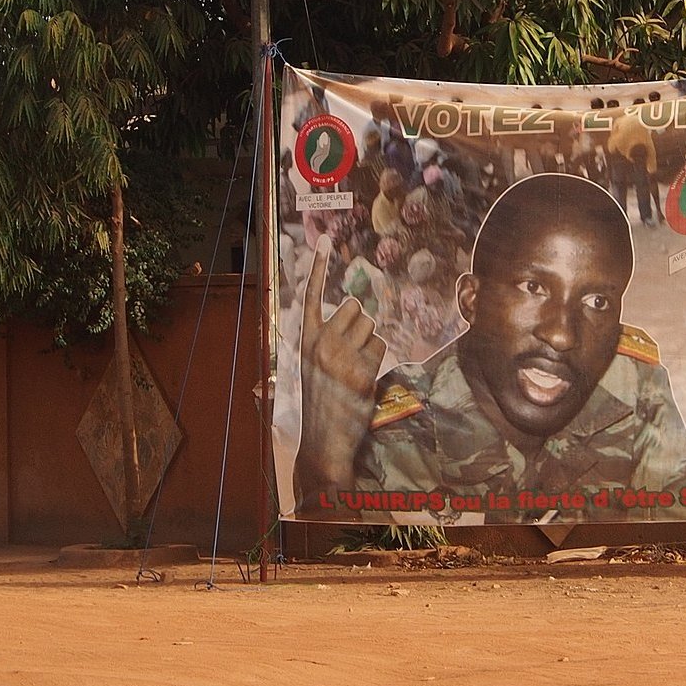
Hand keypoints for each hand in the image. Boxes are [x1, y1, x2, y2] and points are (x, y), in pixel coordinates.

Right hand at [293, 240, 385, 502]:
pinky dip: (378, 361)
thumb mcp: (311, 369)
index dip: (317, 270)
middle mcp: (320, 344)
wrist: (323, 441)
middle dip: (361, 325)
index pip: (311, 297)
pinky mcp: (360, 370)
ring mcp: (340, 356)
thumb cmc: (320, 405)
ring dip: (371, 345)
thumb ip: (323, 344)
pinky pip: (380, 349)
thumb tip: (350, 316)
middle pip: (355, 308)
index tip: (323, 243)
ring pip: (372, 328)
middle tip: (354, 353)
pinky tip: (365, 380)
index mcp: (305, 342)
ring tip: (357, 370)